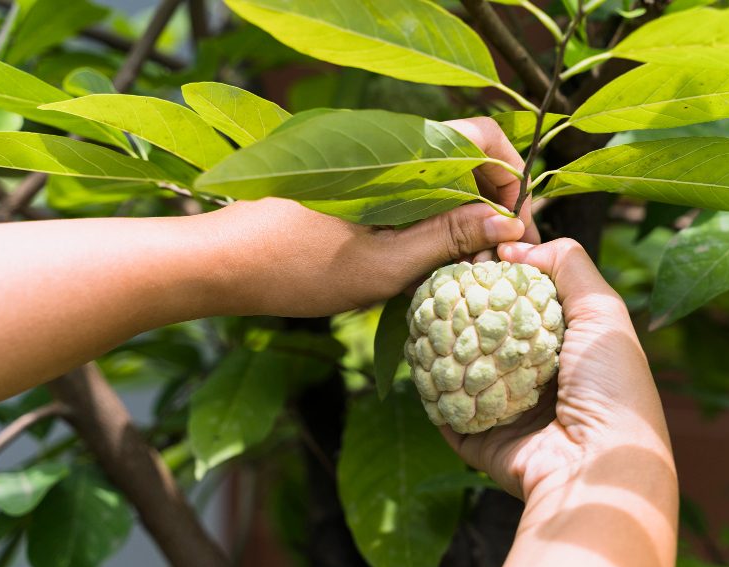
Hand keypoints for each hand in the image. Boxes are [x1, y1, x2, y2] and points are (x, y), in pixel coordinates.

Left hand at [206, 117, 538, 317]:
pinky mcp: (351, 176)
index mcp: (394, 152)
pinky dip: (431, 211)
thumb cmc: (292, 268)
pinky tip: (426, 252)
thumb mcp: (382, 266)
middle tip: (493, 255)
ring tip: (463, 260)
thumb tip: (506, 223)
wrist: (217, 263)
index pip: (481, 136)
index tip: (511, 229)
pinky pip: (410, 182)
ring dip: (461, 208)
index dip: (509, 179)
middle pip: (465, 152)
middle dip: (490, 200)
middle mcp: (382, 141)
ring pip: (438, 170)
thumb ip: (448, 238)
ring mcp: (365, 157)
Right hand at [440, 239, 677, 566]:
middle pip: (491, 330)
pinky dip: (430, 386)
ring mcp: (508, 409)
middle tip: (437, 274)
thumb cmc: (610, 385)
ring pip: (464, 367)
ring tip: (416, 307)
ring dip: (441, 342)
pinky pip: (447, 408)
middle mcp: (539, 376)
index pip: (528, 299)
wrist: (595, 467)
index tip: (476, 246)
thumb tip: (516, 248)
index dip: (503, 271)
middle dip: (465, 303)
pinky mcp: (481, 438)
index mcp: (571, 345)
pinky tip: (412, 355)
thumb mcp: (603, 311)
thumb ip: (568, 265)